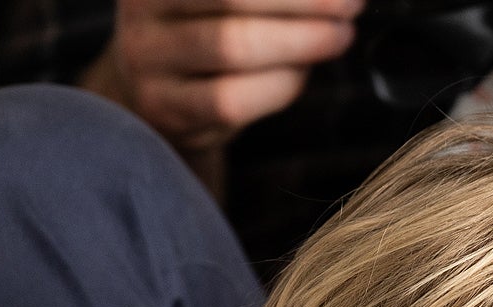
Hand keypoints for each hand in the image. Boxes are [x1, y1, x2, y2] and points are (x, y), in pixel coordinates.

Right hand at [82, 0, 359, 162]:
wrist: (157, 90)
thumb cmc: (205, 27)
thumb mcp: (224, 0)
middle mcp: (142, 10)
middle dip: (304, 2)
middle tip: (350, 6)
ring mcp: (147, 61)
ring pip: (233, 47)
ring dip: (300, 42)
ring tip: (338, 36)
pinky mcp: (166, 109)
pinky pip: (233, 99)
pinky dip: (280, 85)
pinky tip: (302, 73)